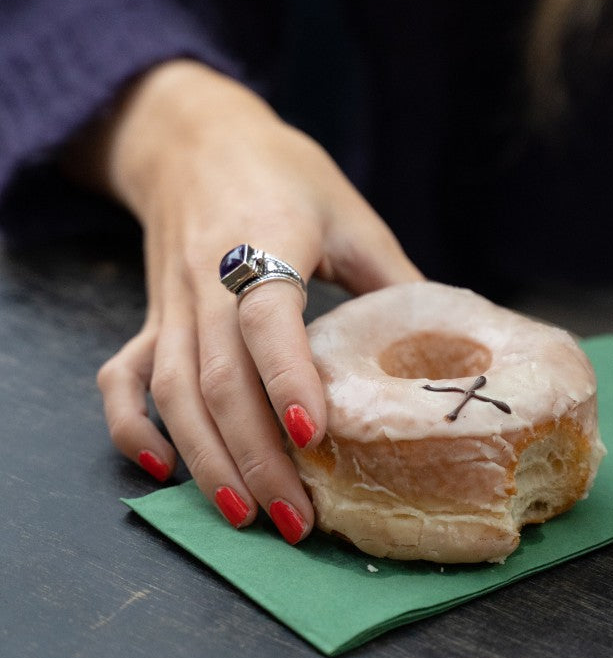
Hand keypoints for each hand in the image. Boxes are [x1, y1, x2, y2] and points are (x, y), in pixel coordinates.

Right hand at [68, 60, 421, 540]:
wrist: (194, 137)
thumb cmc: (283, 173)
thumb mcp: (350, 213)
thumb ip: (391, 279)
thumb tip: (443, 349)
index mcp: (264, 240)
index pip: (267, 317)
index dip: (288, 376)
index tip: (319, 434)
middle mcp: (207, 277)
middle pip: (217, 378)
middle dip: (255, 455)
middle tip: (296, 519)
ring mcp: (170, 302)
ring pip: (173, 392)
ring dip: (207, 459)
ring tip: (247, 516)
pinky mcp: (150, 315)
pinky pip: (124, 378)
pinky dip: (130, 427)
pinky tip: (161, 471)